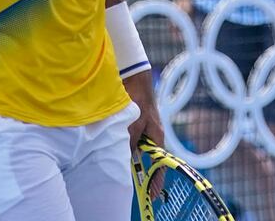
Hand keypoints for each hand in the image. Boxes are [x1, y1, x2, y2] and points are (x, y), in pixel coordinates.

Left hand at [124, 71, 165, 198]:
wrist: (135, 79)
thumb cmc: (139, 100)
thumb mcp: (135, 123)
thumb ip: (130, 141)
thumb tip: (125, 158)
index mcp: (157, 136)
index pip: (159, 163)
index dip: (157, 179)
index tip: (154, 194)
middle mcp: (151, 135)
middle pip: (148, 159)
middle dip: (145, 173)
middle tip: (141, 189)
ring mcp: (143, 130)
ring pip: (137, 151)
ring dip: (130, 159)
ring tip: (126, 174)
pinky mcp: (134, 125)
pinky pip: (129, 142)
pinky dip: (124, 148)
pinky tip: (115, 153)